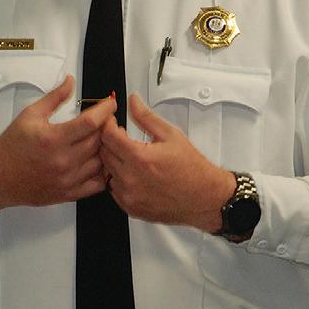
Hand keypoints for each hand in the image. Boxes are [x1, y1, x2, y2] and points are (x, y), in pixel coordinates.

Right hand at [0, 75, 115, 220]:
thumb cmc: (11, 146)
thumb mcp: (30, 114)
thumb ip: (54, 97)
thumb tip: (70, 82)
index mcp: (53, 138)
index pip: (91, 122)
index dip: (105, 110)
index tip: (110, 103)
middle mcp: (62, 161)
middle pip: (99, 140)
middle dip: (106, 126)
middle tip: (106, 118)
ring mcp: (67, 180)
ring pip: (101, 162)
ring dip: (105, 148)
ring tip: (101, 138)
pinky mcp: (68, 194)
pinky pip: (97, 184)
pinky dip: (103, 172)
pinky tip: (97, 161)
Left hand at [100, 93, 235, 231]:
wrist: (204, 197)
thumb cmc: (191, 168)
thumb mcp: (170, 134)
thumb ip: (146, 116)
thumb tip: (133, 101)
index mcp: (140, 158)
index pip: (108, 136)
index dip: (108, 124)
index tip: (112, 121)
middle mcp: (131, 179)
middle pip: (104, 153)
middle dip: (109, 140)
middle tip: (121, 135)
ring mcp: (129, 195)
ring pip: (106, 171)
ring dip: (113, 160)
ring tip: (128, 154)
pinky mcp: (131, 207)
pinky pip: (113, 189)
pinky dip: (118, 178)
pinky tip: (131, 172)